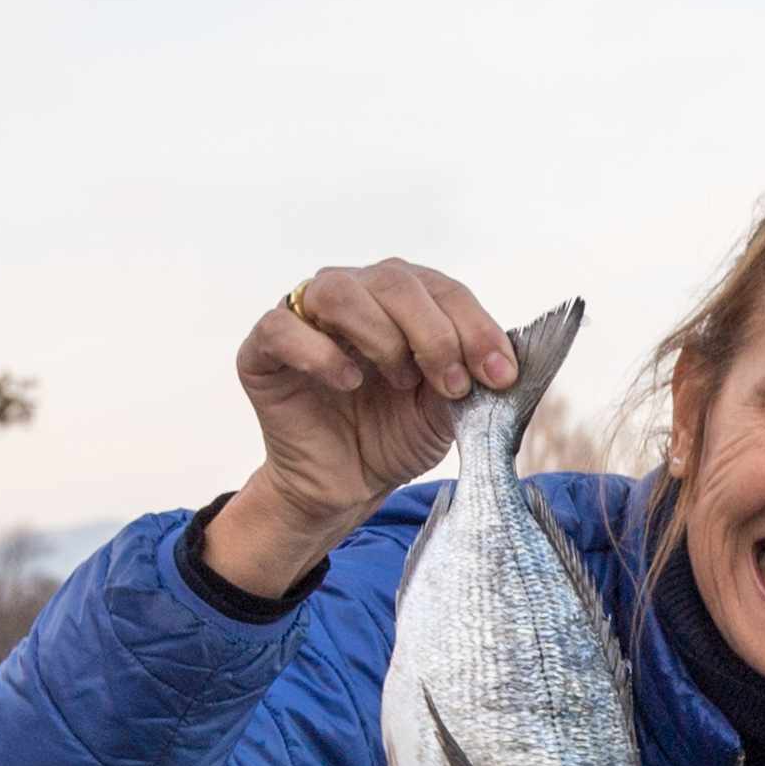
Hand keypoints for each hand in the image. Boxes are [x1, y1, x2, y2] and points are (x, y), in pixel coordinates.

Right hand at [202, 260, 517, 597]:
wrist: (346, 486)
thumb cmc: (393, 436)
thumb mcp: (444, 410)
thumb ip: (467, 377)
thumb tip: (501, 359)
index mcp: (401, 300)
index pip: (442, 289)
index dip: (475, 327)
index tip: (500, 375)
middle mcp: (353, 295)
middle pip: (394, 279)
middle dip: (434, 332)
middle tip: (451, 384)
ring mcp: (304, 317)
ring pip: (338, 290)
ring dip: (381, 335)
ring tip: (398, 380)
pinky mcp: (263, 350)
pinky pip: (282, 327)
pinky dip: (319, 352)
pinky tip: (347, 381)